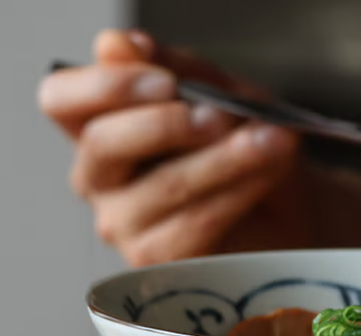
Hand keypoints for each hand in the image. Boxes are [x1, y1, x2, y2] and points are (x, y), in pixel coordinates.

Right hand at [38, 29, 310, 266]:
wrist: (293, 208)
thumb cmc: (249, 147)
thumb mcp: (224, 95)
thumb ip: (178, 72)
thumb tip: (117, 45)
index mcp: (100, 126)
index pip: (63, 101)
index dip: (105, 85)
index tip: (164, 80)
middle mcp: (102, 179)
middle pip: (104, 144)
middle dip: (167, 125)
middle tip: (220, 115)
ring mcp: (126, 226)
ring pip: (163, 186)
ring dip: (222, 159)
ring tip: (269, 141)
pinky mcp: (162, 263)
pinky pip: (195, 226)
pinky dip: (237, 194)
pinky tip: (266, 174)